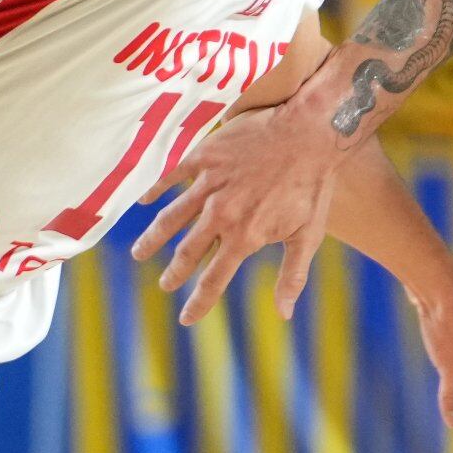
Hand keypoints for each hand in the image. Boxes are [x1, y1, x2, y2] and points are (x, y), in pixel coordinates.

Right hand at [138, 97, 346, 324]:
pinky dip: (156, 189)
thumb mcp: (308, 236)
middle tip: (164, 285)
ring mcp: (209, 185)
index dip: (199, 302)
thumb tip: (284, 314)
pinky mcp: (204, 156)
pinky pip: (172, 175)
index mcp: (244, 237)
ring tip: (139, 253)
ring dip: (153, 238)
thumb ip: (292, 276)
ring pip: (171, 218)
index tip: (186, 319)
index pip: (214, 280)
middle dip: (173, 273)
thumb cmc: (312, 185)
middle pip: (187, 252)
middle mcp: (221, 215)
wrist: (308, 133)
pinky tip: (144, 200)